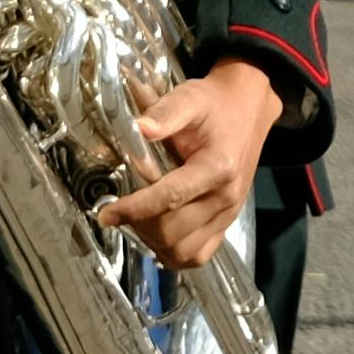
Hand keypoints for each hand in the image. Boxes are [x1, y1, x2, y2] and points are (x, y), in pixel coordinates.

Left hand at [95, 57, 273, 271]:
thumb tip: (138, 127)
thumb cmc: (213, 104)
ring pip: (183, 250)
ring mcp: (229, 213)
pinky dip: (173, 252)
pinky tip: (158, 234)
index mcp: (217, 167)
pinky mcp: (228, 222)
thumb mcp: (189, 98)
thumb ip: (164, 113)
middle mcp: (226, 196)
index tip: (105, 214)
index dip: (133, 209)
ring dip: (153, 242)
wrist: (248, 109)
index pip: (170, 199)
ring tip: (137, 221)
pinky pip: (199, 255)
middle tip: (118, 211)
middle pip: (173, 231)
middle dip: (138, 225)